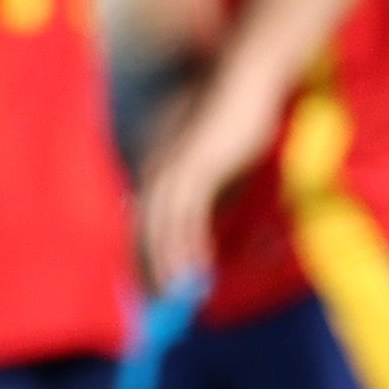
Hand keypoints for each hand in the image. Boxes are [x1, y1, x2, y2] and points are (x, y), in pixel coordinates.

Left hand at [132, 72, 284, 292]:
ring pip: (160, 227)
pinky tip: (192, 271)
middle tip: (152, 306)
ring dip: (163, 265)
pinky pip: (185, 215)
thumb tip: (203, 229)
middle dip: (146, 269)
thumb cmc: (237, 119)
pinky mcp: (194, 167)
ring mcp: (172, 168)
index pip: (143, 222)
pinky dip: (185, 246)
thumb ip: (207, 195)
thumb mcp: (218, 165)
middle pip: (143, 230)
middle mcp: (157, 171)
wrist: (245, 82)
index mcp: (159, 170)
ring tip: (171, 299)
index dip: (143, 257)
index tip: (148, 289)